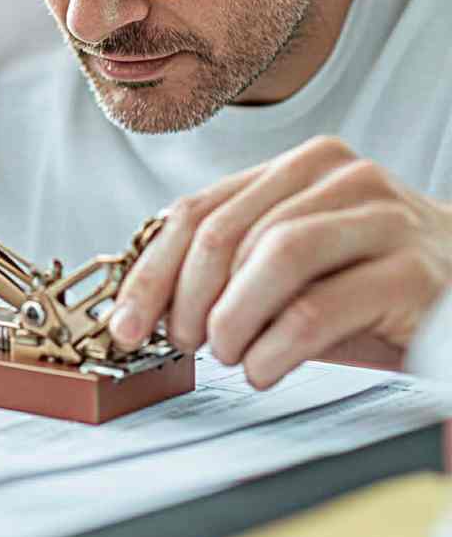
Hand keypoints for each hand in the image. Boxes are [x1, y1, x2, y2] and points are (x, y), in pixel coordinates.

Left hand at [109, 136, 451, 387]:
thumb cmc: (367, 283)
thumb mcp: (291, 265)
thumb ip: (231, 265)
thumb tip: (149, 308)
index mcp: (296, 168)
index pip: (199, 210)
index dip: (151, 271)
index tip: (125, 323)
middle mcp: (336, 176)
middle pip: (228, 231)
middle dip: (185, 298)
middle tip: (181, 343)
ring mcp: (379, 215)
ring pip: (274, 256)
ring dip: (231, 318)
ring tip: (227, 354)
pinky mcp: (412, 270)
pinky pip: (320, 306)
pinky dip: (276, 345)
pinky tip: (264, 369)